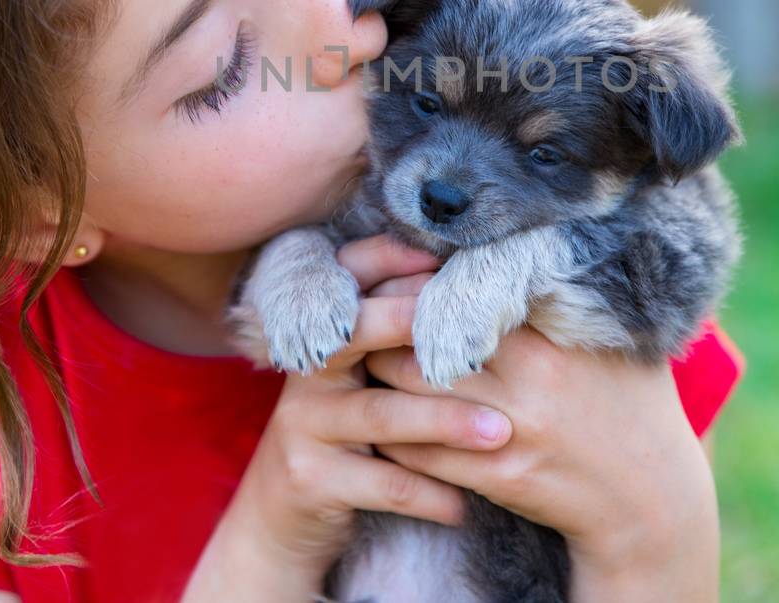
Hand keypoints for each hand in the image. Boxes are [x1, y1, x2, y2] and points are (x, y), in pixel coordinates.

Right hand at [192, 236, 515, 593]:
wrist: (278, 520)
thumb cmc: (344, 440)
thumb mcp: (360, 384)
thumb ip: (398, 342)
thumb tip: (469, 296)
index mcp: (326, 336)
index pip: (350, 275)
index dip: (389, 258)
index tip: (441, 259)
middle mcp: (308, 371)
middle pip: (357, 330)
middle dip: (413, 323)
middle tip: (471, 332)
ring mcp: (304, 425)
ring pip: (382, 414)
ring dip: (446, 422)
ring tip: (500, 432)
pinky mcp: (310, 479)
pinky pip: (382, 484)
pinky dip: (430, 493)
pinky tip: (464, 504)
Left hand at [362, 274, 718, 593]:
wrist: (651, 501)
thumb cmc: (629, 403)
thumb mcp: (609, 337)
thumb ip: (563, 295)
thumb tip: (524, 235)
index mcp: (551, 332)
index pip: (457, 292)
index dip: (412, 283)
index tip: (391, 280)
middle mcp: (530, 377)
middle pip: (419, 340)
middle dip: (381, 330)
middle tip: (360, 321)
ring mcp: (511, 430)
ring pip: (408, 396)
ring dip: (377, 381)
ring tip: (361, 365)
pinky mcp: (498, 477)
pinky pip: (420, 455)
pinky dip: (391, 438)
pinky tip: (380, 423)